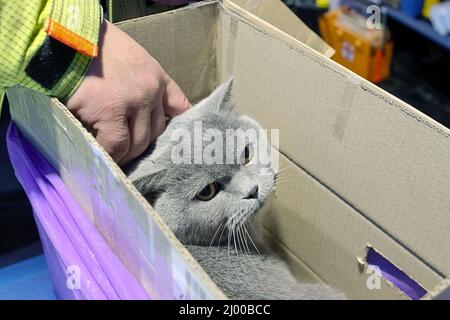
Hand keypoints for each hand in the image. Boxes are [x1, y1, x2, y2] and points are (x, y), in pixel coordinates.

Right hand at [66, 20, 189, 163]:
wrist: (65, 37)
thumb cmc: (91, 47)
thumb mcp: (125, 58)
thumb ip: (136, 82)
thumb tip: (133, 115)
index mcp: (155, 75)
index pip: (178, 106)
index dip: (175, 125)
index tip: (169, 140)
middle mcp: (151, 90)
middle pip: (156, 131)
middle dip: (141, 145)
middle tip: (126, 152)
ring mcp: (134, 102)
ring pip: (138, 143)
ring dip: (126, 154)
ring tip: (112, 157)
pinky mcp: (111, 113)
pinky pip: (116, 145)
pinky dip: (109, 155)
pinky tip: (101, 157)